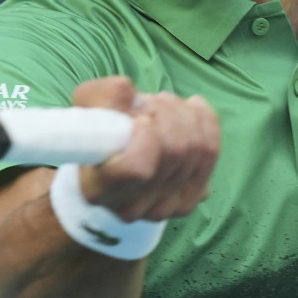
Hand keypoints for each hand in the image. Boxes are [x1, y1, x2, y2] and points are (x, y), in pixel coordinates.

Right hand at [71, 76, 217, 221]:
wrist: (111, 164)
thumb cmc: (97, 134)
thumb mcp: (87, 109)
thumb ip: (103, 96)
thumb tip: (128, 90)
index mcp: (98, 189)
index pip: (137, 168)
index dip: (146, 135)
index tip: (139, 118)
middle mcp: (132, 207)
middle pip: (174, 151)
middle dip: (165, 112)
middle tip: (148, 102)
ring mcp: (165, 207)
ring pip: (196, 149)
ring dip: (183, 114)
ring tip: (163, 105)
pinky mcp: (191, 198)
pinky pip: (210, 153)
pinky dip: (205, 122)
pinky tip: (193, 107)